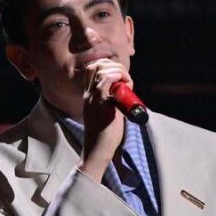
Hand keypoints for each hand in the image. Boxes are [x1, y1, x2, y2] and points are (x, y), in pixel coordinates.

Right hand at [77, 59, 131, 181]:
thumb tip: (126, 93)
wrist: (97, 150)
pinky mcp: (99, 104)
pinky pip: (104, 81)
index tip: (121, 76)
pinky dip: (116, 76)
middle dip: (114, 65)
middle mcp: (88, 94)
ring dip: (117, 70)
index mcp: (89, 96)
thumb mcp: (107, 113)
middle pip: (96, 66)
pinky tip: (125, 82)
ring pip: (100, 69)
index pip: (93, 69)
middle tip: (126, 78)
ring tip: (127, 82)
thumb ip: (113, 102)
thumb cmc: (105, 135)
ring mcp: (92, 98)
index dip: (108, 66)